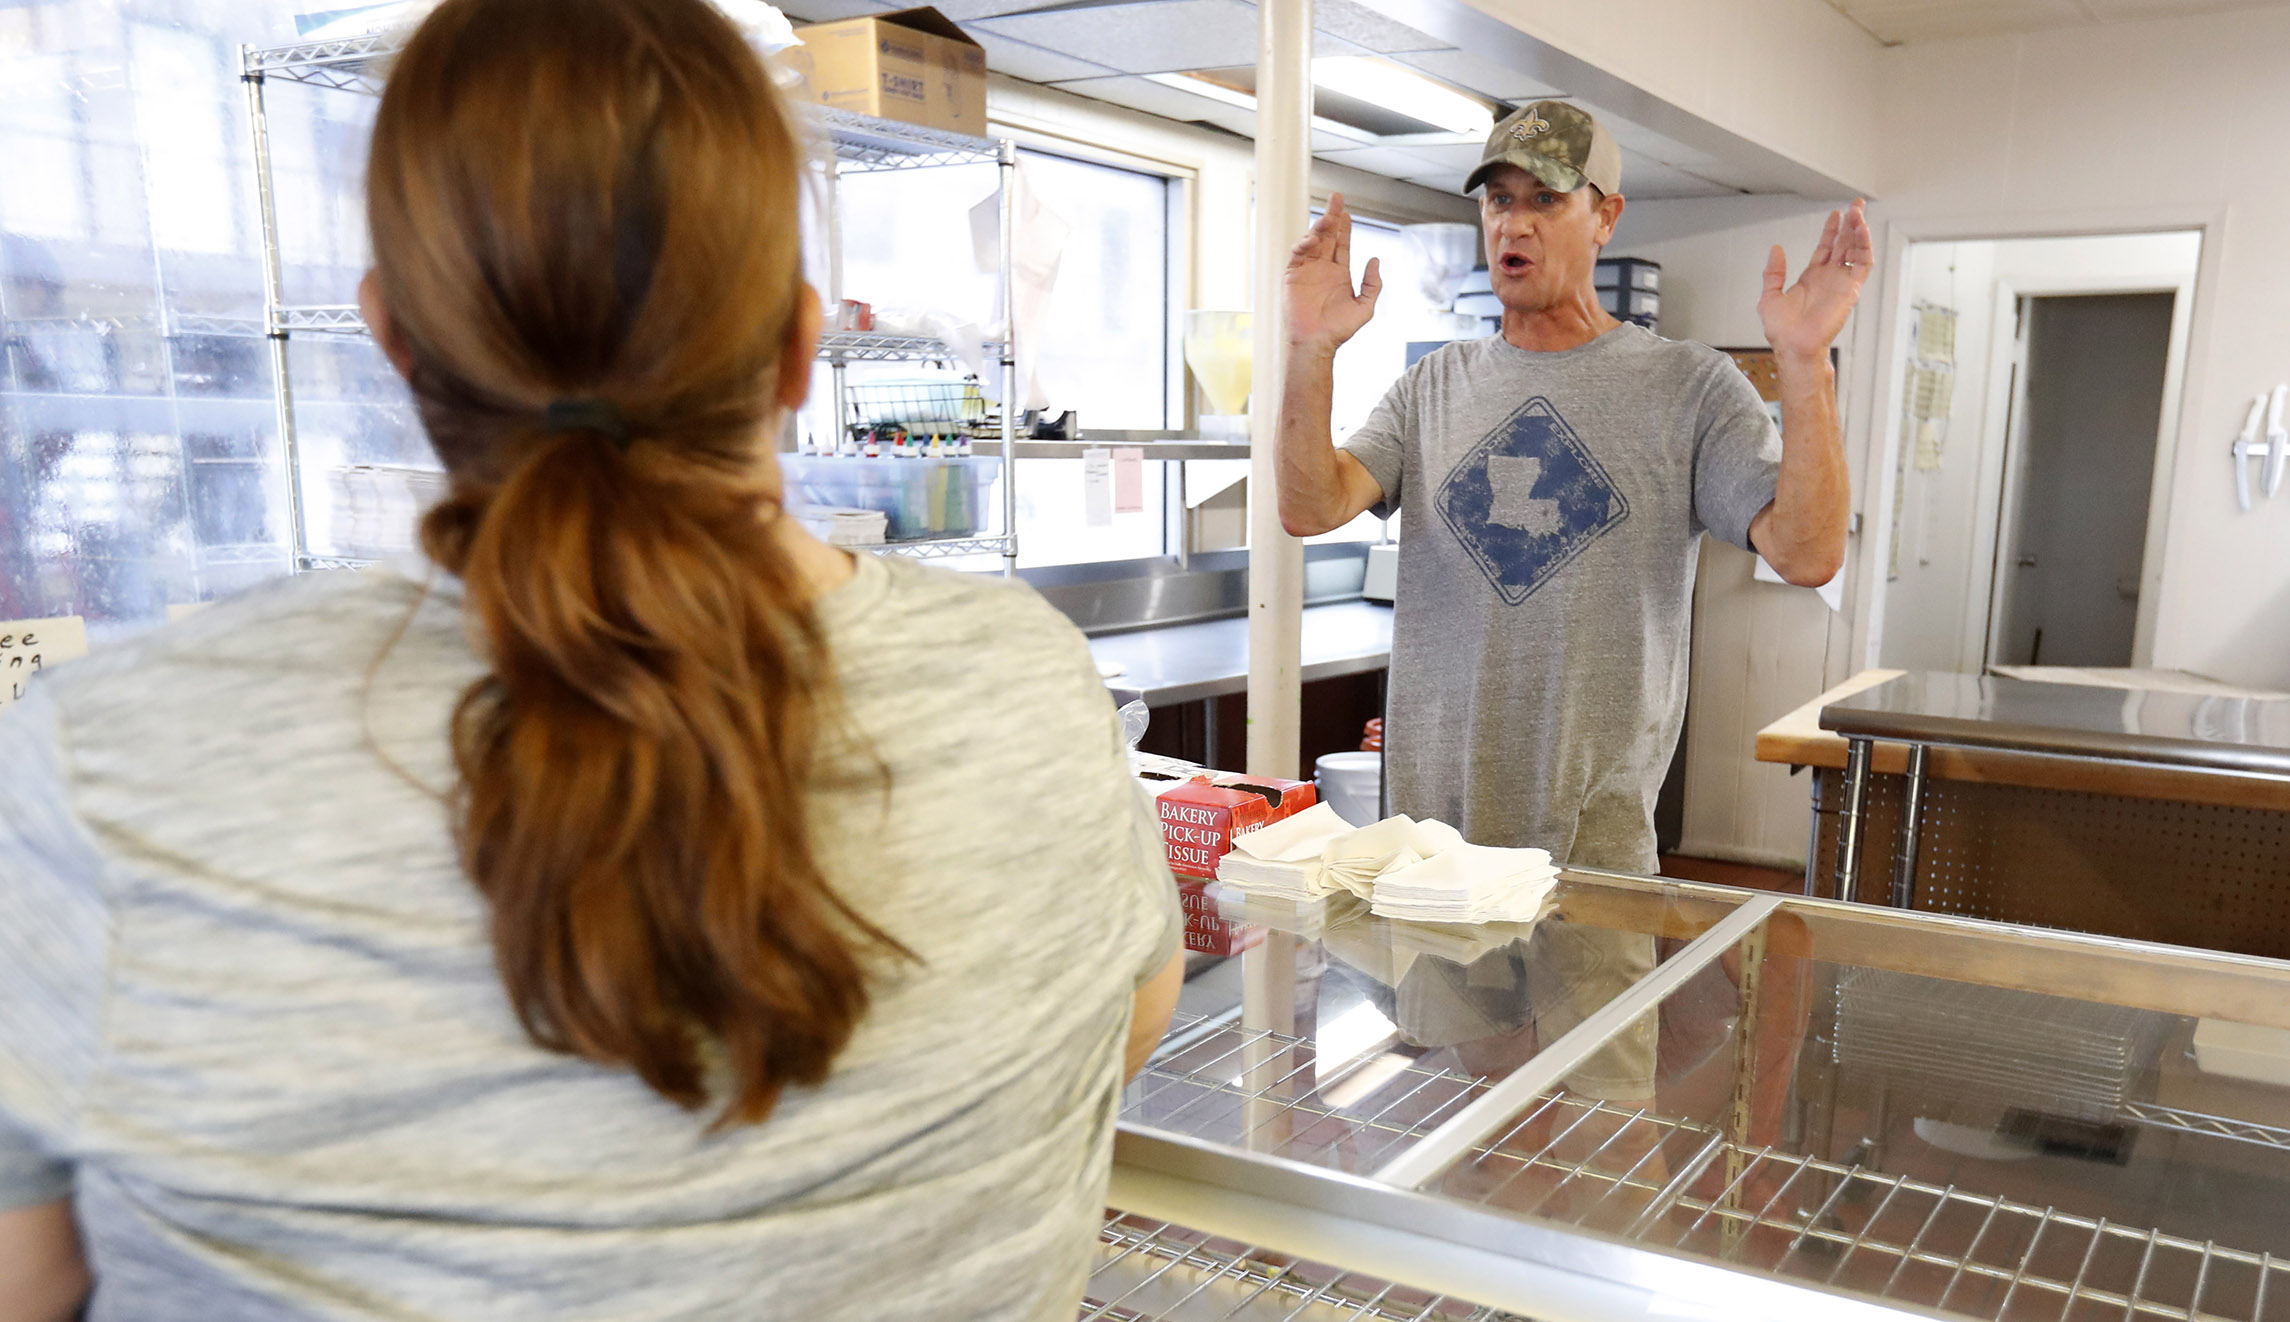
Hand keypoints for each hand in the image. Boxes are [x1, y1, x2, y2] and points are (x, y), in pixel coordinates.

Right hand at [1285, 192, 1381, 355]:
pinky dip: (1303, 245)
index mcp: (1339, 273)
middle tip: (1336, 199)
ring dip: (1320, 228)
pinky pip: (1297, 255)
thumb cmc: (1339, 330)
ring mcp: (1307, 271)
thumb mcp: (1365, 307)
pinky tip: (1312, 241)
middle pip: (1328, 236)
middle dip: (1332, 217)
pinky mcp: (1293, 276)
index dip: (1345, 228)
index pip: (1342, 244)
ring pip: (1313, 242)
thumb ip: (1372, 284)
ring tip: (1328, 219)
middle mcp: (1323, 268)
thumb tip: (1375, 260)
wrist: (1316, 342)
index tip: (1347, 212)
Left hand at [1759, 199, 1871, 361]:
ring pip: (1856, 250)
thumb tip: (1775, 249)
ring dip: (1858, 230)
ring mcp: (1841, 282)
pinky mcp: (1851, 288)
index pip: (1826, 248)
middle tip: (1855, 205)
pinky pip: (1863, 263)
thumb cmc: (1782, 330)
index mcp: (1812, 277)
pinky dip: (1865, 246)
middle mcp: (1829, 277)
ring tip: (1858, 212)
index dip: (1831, 231)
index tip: (1835, 215)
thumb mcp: (1769, 296)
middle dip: (1850, 224)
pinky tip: (1861, 230)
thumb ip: (1773, 272)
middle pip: (1844, 244)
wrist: (1794, 345)